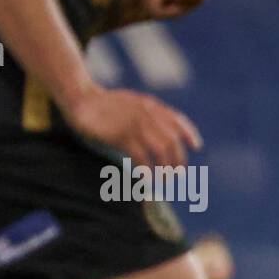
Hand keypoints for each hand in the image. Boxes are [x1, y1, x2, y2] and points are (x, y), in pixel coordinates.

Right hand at [65, 84, 201, 166]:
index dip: (189, 133)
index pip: (177, 120)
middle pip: (172, 140)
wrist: (82, 98)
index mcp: (151, 106)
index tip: (197, 146)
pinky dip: (147, 169)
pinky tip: (146, 178)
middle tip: (177, 174)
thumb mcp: (132, 104)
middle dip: (178, 159)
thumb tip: (159, 131)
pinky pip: (141, 156)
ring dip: (165, 168)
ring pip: (161, 149)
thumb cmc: (106, 105)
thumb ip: (147, 114)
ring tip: (164, 180)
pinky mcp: (122, 135)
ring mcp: (136, 125)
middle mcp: (148, 114)